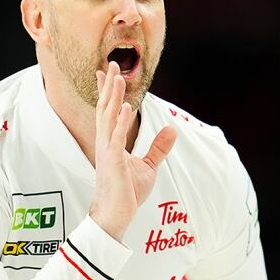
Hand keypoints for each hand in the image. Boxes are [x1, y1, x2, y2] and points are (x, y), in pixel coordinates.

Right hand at [89, 61, 176, 241]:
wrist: (115, 215)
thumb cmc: (126, 192)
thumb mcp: (148, 166)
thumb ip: (158, 147)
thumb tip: (173, 129)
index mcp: (111, 142)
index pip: (108, 112)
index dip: (107, 92)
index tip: (106, 73)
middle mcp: (105, 143)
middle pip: (105, 109)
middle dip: (108, 87)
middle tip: (110, 64)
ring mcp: (107, 152)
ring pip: (108, 119)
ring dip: (113, 98)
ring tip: (117, 78)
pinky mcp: (113, 163)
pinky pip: (116, 139)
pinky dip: (121, 122)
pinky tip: (127, 108)